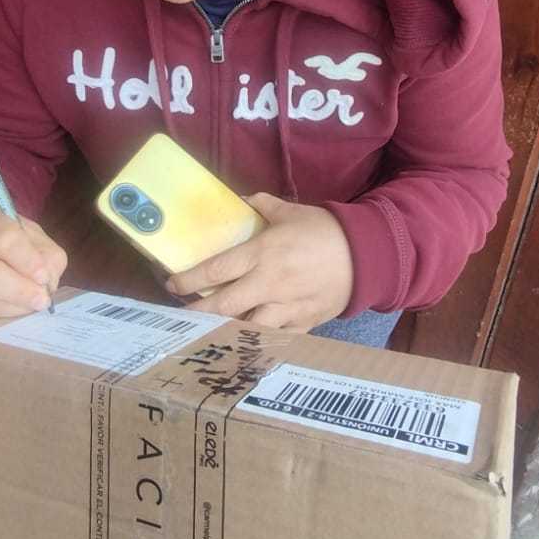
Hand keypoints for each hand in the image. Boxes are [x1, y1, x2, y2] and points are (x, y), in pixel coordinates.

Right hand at [0, 201, 66, 317]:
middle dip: (19, 291)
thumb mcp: (25, 231)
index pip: (3, 238)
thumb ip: (43, 252)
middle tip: (42, 301)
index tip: (44, 277)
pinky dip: (0, 313)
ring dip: (12, 308)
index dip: (27, 261)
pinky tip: (13, 309)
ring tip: (31, 307)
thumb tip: (48, 283)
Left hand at [167, 193, 353, 330]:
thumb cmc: (325, 230)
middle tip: (183, 313)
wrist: (366, 256)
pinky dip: (256, 338)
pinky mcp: (302, 323)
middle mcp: (269, 283)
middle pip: (223, 305)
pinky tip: (242, 339)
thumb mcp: (291, 212)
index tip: (172, 284)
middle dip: (198, 312)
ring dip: (225, 328)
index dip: (188, 280)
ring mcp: (285, 307)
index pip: (215, 270)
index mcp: (262, 253)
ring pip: (245, 327)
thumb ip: (261, 206)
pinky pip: (272, 337)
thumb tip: (240, 200)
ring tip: (209, 328)